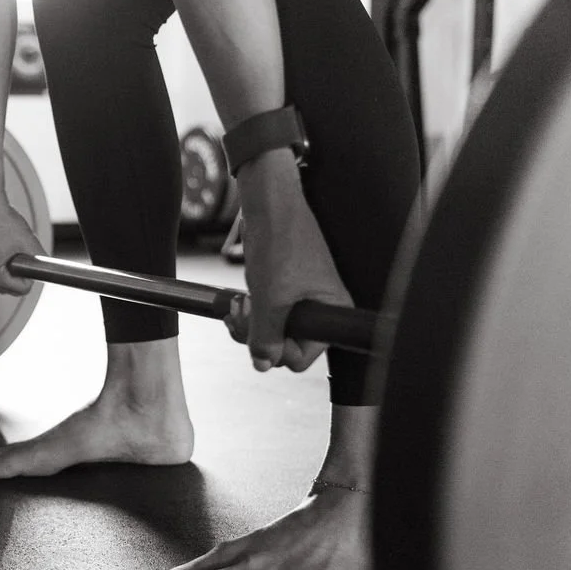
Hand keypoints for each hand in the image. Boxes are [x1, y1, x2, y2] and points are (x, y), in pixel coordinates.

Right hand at [0, 203, 46, 295]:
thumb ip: (40, 259)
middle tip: (23, 255)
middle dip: (19, 275)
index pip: (19, 290)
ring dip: (10, 271)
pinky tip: (5, 249)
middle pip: (9, 288)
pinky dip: (1, 264)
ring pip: (0, 280)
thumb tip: (47, 268)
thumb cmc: (0, 219)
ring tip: (13, 250)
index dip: (30, 277)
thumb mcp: (28, 242)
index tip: (31, 262)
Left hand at [223, 151, 352, 371]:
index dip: (276, 349)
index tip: (258, 326)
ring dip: (249, 323)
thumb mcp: (270, 298)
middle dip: (257, 335)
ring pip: (272, 331)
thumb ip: (265, 337)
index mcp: (333, 310)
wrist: (268, 204)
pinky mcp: (286, 289)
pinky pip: (267, 314)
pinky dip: (250, 311)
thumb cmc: (279, 243)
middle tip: (240, 312)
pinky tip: (238, 299)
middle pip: (285, 346)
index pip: (302, 356)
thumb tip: (262, 365)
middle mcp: (323, 308)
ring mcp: (303, 299)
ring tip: (237, 303)